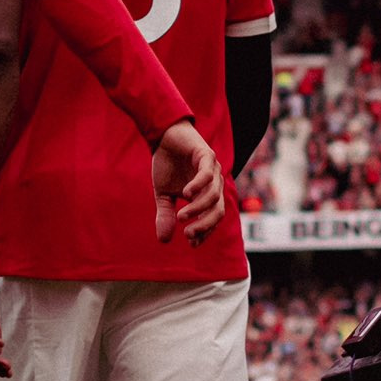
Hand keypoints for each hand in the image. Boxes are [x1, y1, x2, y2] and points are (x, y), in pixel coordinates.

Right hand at [152, 120, 224, 244]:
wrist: (163, 137)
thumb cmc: (167, 165)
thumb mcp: (163, 194)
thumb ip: (165, 215)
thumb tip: (164, 240)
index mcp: (206, 195)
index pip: (212, 218)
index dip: (205, 232)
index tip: (191, 243)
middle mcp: (214, 184)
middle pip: (218, 210)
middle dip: (205, 225)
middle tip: (188, 234)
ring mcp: (213, 170)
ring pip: (214, 195)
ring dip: (198, 209)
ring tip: (181, 216)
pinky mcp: (207, 156)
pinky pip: (208, 174)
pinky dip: (199, 185)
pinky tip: (185, 193)